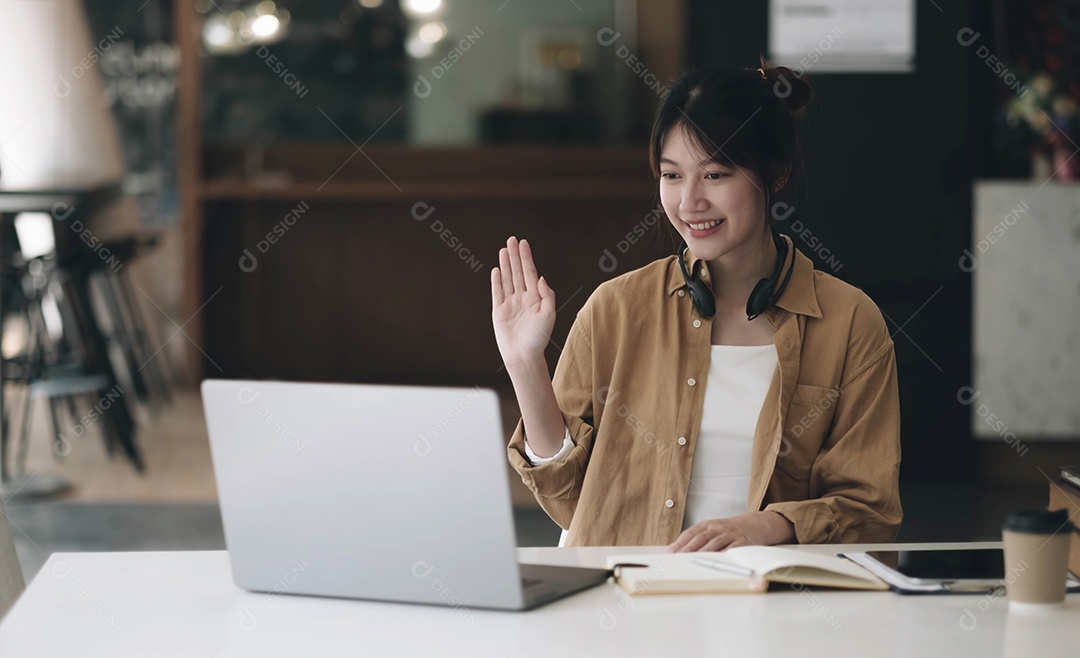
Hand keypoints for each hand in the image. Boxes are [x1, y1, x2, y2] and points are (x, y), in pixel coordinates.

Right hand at [491, 237, 555, 368]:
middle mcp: (523, 298)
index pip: (530, 272)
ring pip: (507, 279)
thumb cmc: (539, 338)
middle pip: (518, 272)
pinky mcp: (499, 311)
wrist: (524, 356)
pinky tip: (496, 269)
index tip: (523, 243)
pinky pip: (497, 292)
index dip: (526, 257)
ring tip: (503, 250)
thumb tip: (539, 277)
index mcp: (535, 298)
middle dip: (515, 256)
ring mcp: (510, 304)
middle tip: (512, 240)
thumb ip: (546, 295)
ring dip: (505, 264)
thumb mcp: (549, 315)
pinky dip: (496, 280)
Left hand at [667, 511, 794, 552]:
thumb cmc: (731, 529)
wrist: (755, 524)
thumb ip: (700, 537)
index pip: (691, 533)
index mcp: (708, 524)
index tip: (671, 552)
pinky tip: (715, 562)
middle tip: (678, 558)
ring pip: (714, 544)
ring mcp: (730, 534)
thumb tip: (681, 551)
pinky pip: (731, 549)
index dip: (680, 542)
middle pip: (700, 538)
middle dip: (688, 549)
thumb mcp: (714, 529)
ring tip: (693, 561)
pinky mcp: (742, 542)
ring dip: (703, 553)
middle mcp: (718, 527)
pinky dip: (722, 556)